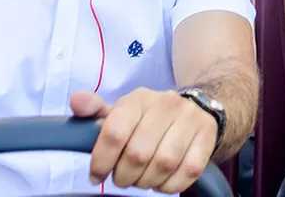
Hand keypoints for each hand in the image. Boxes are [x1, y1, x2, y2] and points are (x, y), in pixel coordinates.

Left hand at [74, 88, 218, 194]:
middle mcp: (166, 104)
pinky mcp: (207, 138)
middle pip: (137, 154)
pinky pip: (187, 172)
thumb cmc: (151, 118)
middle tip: (122, 179)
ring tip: (141, 180)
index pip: (114, 133)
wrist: (199, 109)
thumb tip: (77, 101)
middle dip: (124, 176)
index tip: (96, 175)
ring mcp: (189, 120)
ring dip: (147, 182)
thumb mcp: (123, 111)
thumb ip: (95, 110)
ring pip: (162, 164)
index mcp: (139, 98)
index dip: (101, 161)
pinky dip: (170, 185)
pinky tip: (162, 181)